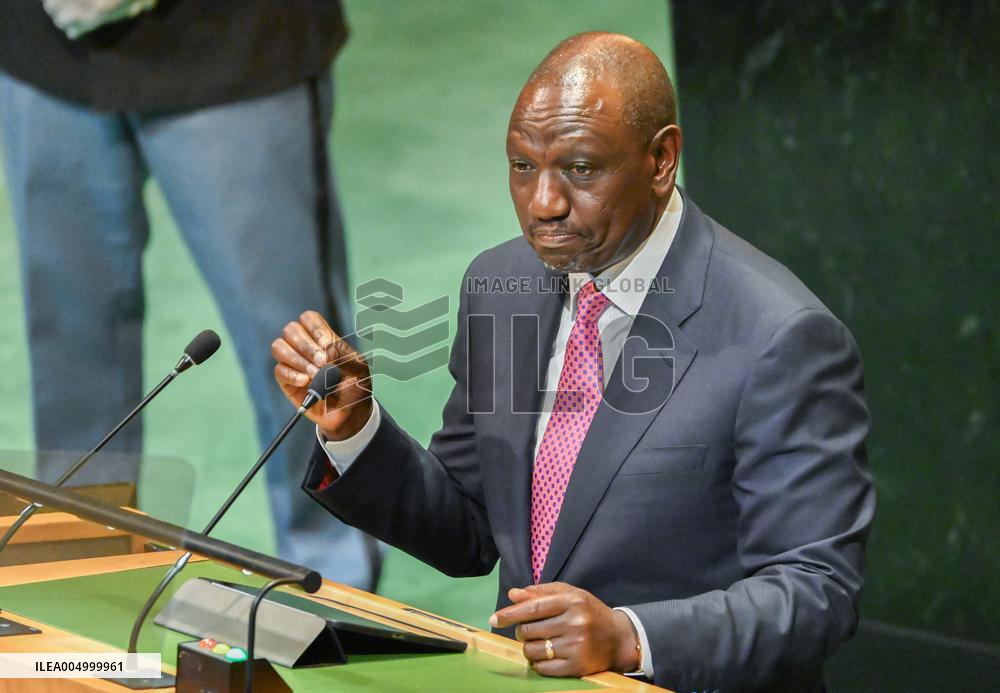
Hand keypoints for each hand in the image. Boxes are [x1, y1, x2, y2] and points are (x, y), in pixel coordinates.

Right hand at [272, 310, 372, 439]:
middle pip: (291, 329)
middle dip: (306, 345)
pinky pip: (279, 370)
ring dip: (298, 359)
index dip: (314, 328)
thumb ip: (342, 354)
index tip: (326, 344)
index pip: (308, 318)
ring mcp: (294, 364)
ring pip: (279, 347)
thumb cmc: (355, 387)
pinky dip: (293, 375)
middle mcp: (305, 348)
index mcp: (323, 338)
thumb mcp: (358, 367)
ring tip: (315, 374)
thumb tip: (323, 349)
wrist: (350, 413)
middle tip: (322, 362)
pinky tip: (306, 382)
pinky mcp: (287, 381)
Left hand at [489, 583, 639, 677]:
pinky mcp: (577, 667)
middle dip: (522, 631)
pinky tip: (546, 656)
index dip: (510, 613)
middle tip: (529, 630)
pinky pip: (543, 668)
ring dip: (529, 647)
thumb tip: (513, 595)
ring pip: (533, 650)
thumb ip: (541, 593)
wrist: (618, 637)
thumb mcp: (570, 594)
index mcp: (571, 601)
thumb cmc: (589, 611)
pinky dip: (538, 663)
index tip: (494, 618)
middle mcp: (574, 623)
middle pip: (529, 630)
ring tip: (540, 643)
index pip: (533, 608)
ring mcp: (576, 647)